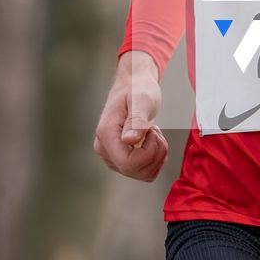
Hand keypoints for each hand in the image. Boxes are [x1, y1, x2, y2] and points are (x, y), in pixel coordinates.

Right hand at [94, 52, 169, 181]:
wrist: (134, 84)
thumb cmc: (137, 88)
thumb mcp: (142, 99)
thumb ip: (136, 120)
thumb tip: (129, 140)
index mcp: (106, 134)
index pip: (128, 163)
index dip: (148, 154)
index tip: (151, 132)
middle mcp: (104, 149)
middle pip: (135, 171)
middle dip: (154, 154)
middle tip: (154, 131)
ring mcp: (111, 156)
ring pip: (142, 174)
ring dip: (156, 156)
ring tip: (151, 133)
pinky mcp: (120, 159)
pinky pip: (144, 172)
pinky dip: (154, 159)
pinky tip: (150, 141)